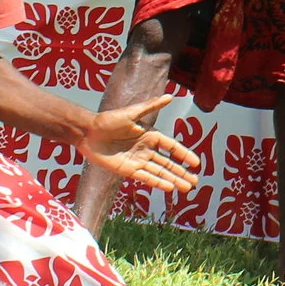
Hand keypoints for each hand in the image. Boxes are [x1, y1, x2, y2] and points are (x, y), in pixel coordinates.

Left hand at [79, 93, 201, 193]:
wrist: (88, 133)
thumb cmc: (109, 120)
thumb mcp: (131, 113)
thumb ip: (151, 106)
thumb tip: (170, 97)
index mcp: (150, 135)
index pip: (172, 147)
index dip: (184, 155)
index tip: (196, 163)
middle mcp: (146, 150)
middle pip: (168, 163)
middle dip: (182, 172)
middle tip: (195, 182)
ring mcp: (138, 161)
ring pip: (160, 172)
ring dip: (173, 180)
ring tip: (187, 188)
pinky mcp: (127, 170)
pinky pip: (146, 177)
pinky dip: (158, 183)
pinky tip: (169, 188)